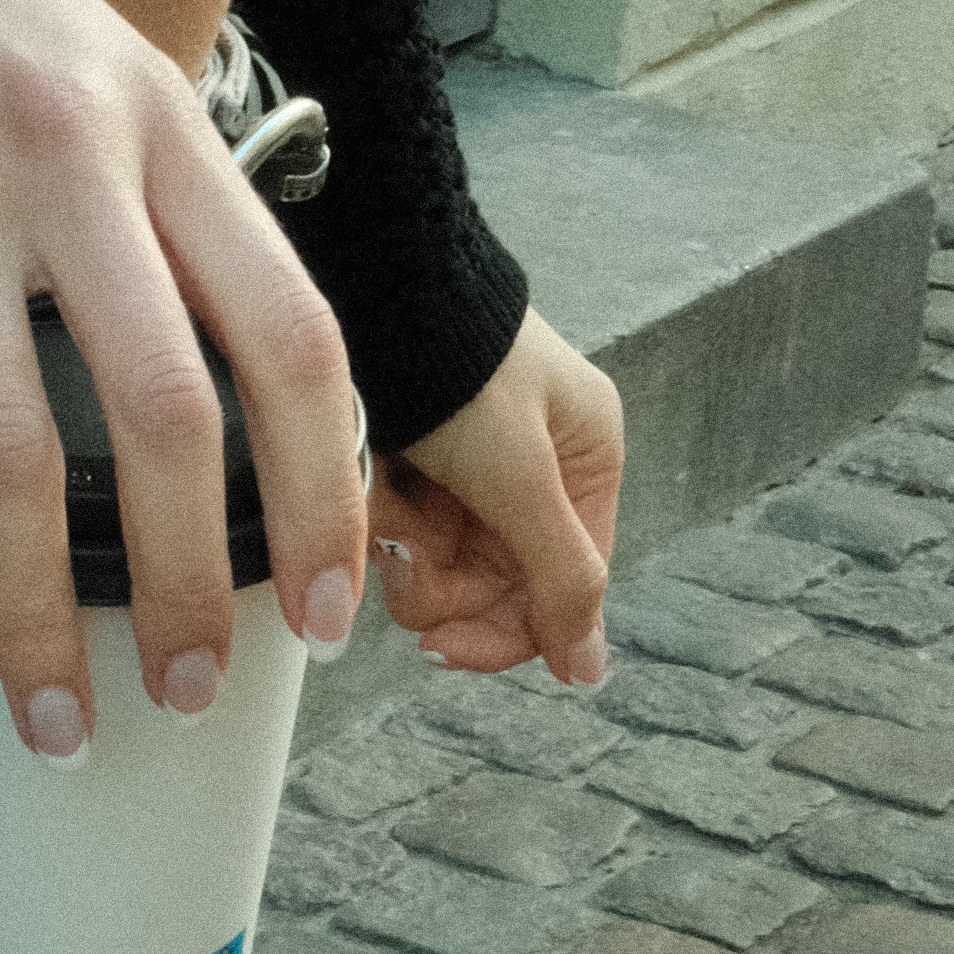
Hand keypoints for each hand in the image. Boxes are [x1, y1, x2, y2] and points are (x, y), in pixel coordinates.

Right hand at [0, 0, 370, 746]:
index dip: (330, 490)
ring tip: (56, 721)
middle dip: (196, 588)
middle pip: (170, 422)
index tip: (334, 605)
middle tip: (190, 692)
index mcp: (165, 126)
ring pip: (9, 459)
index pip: (295, 337)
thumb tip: (217, 365)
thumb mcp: (96, 50)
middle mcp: (67, 167)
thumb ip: (160, 193)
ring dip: (37, 619)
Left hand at [370, 310, 621, 681]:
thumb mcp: (520, 476)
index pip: (563, 588)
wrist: (369, 282)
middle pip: (495, 584)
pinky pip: (399, 518)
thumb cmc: (454, 363)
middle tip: (401, 565)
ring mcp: (475, 460)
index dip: (503, 633)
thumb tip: (590, 671)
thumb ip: (560, 576)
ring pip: (441, 558)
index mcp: (587, 460)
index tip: (443, 647)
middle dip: (443, 583)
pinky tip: (363, 480)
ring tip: (379, 502)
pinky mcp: (418, 452)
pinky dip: (376, 509)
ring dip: (404, 544)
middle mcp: (538, 464)